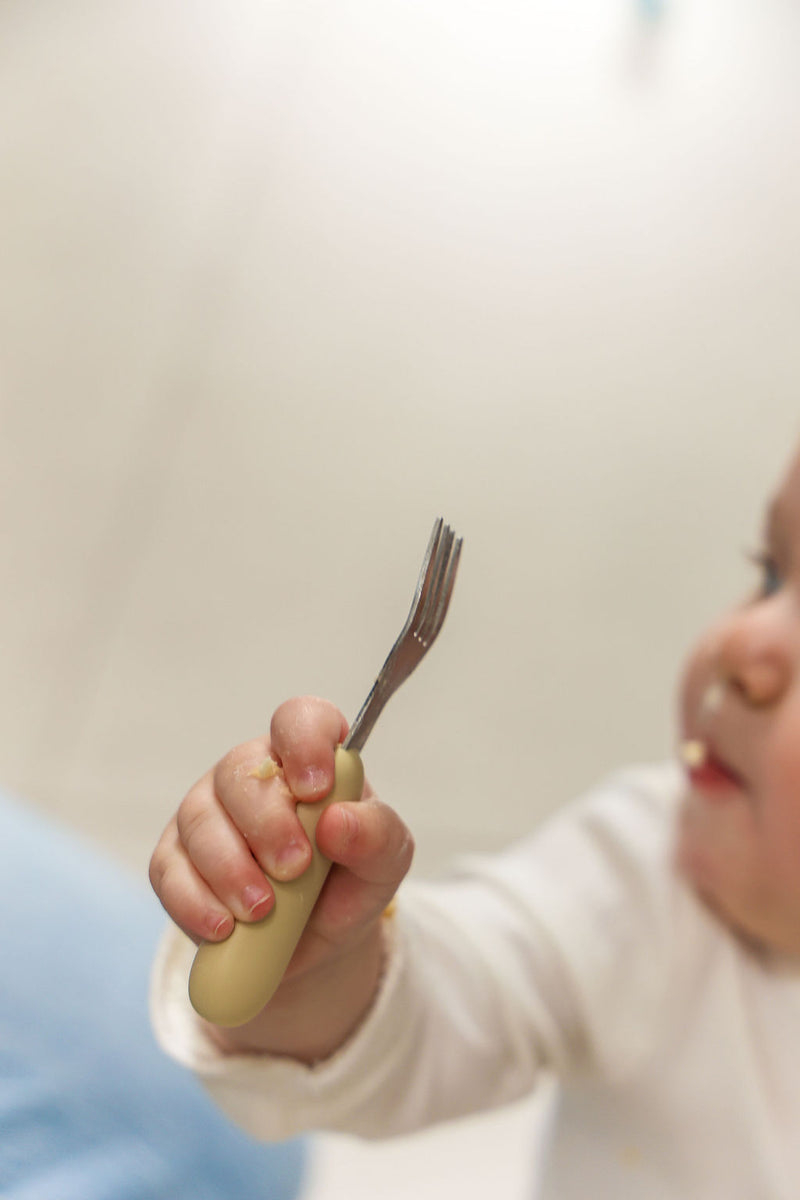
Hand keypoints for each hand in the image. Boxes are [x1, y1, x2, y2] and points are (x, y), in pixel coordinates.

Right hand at [149, 696, 413, 1055]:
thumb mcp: (384, 863)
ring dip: (230, 869)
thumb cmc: (349, 884)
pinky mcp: (174, 859)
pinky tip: (223, 926)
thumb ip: (376, 836)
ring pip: (199, 819)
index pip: (300, 719)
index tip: (316, 791)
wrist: (316, 945)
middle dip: (266, 823)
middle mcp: (251, 774)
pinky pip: (169, 870)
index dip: (304, 743)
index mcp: (307, 759)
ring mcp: (207, 813)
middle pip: (239, 770)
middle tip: (294, 869)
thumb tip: (338, 822)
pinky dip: (195, 901)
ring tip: (262, 909)